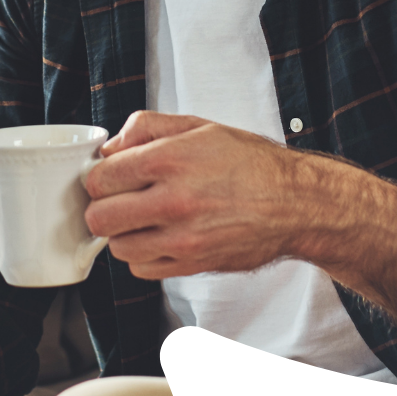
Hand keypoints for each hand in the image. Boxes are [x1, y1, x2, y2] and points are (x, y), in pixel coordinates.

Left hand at [83, 110, 305, 278]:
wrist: (296, 203)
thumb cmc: (250, 164)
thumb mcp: (199, 126)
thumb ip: (147, 127)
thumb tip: (110, 148)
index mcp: (170, 160)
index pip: (100, 178)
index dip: (100, 177)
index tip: (111, 177)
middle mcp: (174, 201)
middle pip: (99, 218)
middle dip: (103, 207)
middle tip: (119, 201)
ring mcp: (183, 239)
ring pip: (117, 247)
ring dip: (122, 234)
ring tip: (142, 220)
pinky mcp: (193, 265)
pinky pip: (142, 269)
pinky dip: (144, 255)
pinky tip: (160, 237)